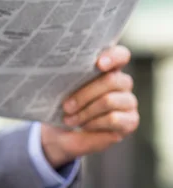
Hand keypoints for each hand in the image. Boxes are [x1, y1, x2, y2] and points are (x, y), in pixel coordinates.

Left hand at [41, 45, 138, 168]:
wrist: (61, 132)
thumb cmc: (63, 103)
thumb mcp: (62, 88)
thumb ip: (68, 75)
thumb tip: (56, 66)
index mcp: (108, 68)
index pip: (121, 55)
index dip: (113, 57)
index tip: (98, 64)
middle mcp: (122, 82)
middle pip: (111, 80)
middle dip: (84, 94)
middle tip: (66, 106)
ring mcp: (128, 101)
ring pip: (109, 100)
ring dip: (86, 111)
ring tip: (70, 119)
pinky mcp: (131, 120)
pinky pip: (114, 119)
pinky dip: (95, 123)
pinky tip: (84, 126)